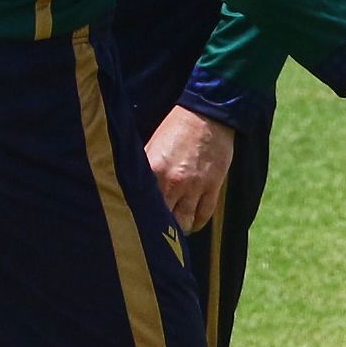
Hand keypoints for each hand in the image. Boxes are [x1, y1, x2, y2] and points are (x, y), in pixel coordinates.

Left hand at [145, 105, 233, 233]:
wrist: (207, 114)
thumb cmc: (175, 127)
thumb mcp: (152, 144)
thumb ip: (144, 168)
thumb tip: (132, 187)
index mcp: (154, 169)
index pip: (143, 203)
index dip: (139, 215)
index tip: (136, 223)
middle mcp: (173, 181)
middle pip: (164, 218)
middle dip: (158, 227)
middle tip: (154, 232)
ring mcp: (195, 186)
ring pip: (185, 222)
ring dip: (179, 228)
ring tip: (173, 230)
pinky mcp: (213, 187)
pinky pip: (204, 215)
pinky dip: (197, 222)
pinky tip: (191, 223)